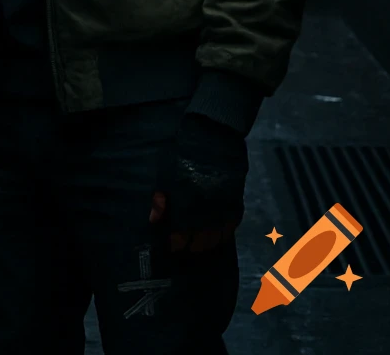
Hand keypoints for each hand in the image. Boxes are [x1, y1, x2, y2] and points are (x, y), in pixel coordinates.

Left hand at [150, 113, 247, 252]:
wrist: (212, 138)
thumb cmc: (181, 155)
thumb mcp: (165, 175)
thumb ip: (159, 200)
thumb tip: (153, 221)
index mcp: (187, 203)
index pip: (182, 233)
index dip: (176, 243)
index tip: (172, 248)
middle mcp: (207, 209)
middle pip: (201, 239)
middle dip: (192, 247)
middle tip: (185, 250)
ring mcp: (224, 207)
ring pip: (218, 235)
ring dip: (208, 244)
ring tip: (201, 247)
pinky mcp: (236, 201)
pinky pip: (232, 225)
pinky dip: (225, 233)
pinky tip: (219, 236)